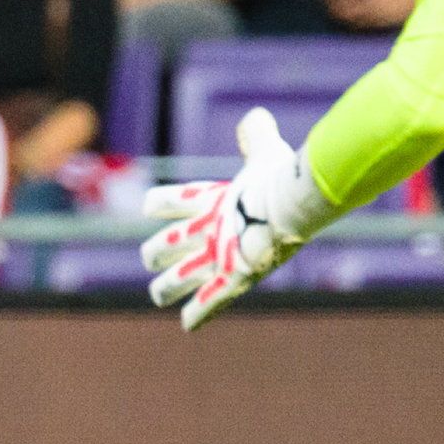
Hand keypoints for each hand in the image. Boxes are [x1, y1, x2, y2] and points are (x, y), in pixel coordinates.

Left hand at [142, 109, 338, 331]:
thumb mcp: (267, 150)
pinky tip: (187, 325)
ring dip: (166, 288)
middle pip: (164, 244)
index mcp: (207, 200)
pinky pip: (209, 302)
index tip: (151, 207)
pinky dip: (198, 315)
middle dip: (156, 252)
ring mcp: (215, 257)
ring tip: (158, 295)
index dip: (158, 203)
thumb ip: (257, 135)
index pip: (166, 200)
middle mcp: (204, 230)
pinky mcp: (232, 280)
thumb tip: (255, 118)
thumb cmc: (282, 177)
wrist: (291, 204)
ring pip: (177, 278)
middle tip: (152, 258)